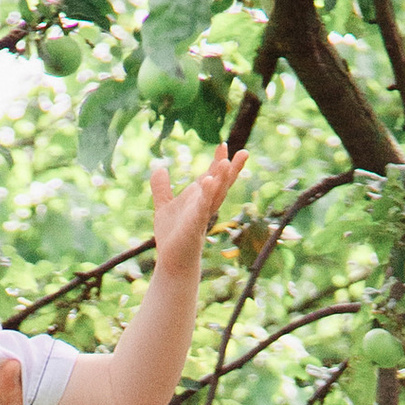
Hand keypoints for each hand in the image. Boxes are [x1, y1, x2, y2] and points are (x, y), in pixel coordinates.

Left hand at [149, 144, 243, 280]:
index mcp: (199, 198)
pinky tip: (207, 181)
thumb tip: (159, 168)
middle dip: (232, 169)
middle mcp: (204, 204)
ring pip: (216, 194)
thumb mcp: (163, 206)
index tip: (224, 144)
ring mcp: (201, 214)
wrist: (172, 259)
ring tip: (226, 162)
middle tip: (244, 152)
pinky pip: (202, 207)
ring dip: (222, 179)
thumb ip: (161, 188)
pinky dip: (205, 194)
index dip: (218, 161)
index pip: (212, 176)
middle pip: (222, 184)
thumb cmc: (172, 235)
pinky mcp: (194, 224)